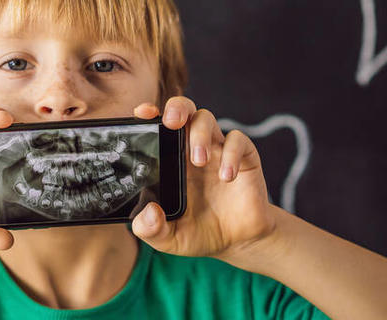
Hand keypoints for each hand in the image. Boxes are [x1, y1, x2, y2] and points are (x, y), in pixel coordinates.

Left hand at [130, 97, 277, 261]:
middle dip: (176, 108)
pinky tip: (227, 176)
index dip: (149, 115)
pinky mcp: (244, 158)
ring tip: (198, 161)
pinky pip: (238, 141)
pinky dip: (231, 154)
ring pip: (207, 119)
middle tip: (171, 122)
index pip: (157, 128)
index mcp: (169, 161)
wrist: (238, 242)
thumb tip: (147, 213)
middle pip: (183, 111)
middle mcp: (191, 149)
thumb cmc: (199, 233)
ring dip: (200, 134)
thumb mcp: (168, 238)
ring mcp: (217, 151)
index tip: (142, 113)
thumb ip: (150, 230)